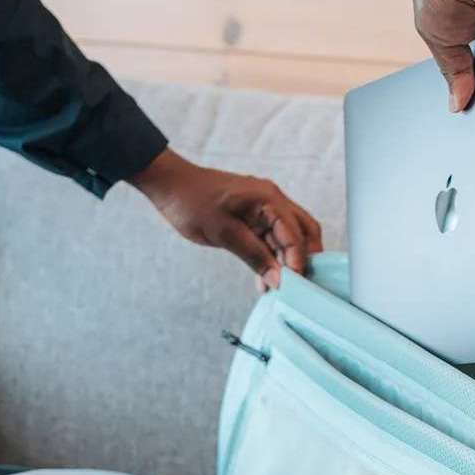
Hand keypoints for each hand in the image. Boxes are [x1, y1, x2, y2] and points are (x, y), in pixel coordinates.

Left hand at [132, 147, 321, 287]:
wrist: (170, 186)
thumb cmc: (192, 202)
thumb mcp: (224, 233)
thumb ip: (254, 256)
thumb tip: (278, 280)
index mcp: (268, 199)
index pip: (295, 233)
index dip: (298, 261)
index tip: (294, 285)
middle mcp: (272, 201)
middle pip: (303, 232)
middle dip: (304, 259)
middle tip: (299, 286)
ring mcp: (264, 209)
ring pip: (289, 238)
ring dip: (286, 262)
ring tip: (278, 288)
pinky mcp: (254, 218)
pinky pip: (271, 240)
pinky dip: (271, 259)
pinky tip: (264, 280)